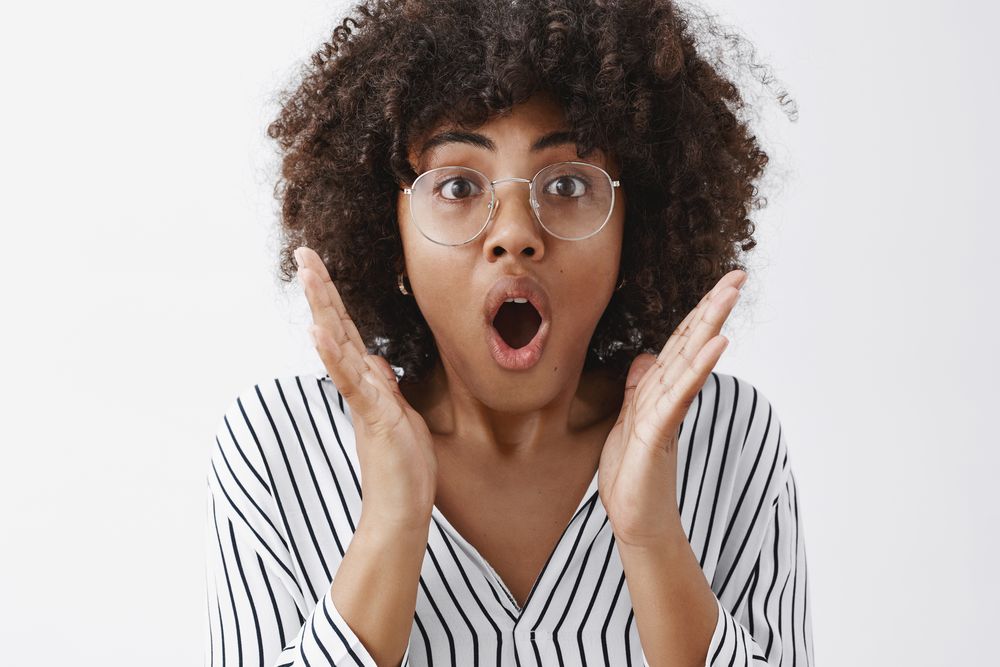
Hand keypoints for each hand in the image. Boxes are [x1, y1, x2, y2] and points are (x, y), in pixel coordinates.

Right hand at [295, 246, 436, 533]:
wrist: (401, 509)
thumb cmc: (403, 467)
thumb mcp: (400, 415)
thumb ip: (385, 386)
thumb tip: (376, 361)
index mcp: (367, 383)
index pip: (347, 332)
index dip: (334, 299)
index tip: (319, 268)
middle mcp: (359, 385)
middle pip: (336, 327)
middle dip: (322, 289)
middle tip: (304, 253)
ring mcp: (362, 399)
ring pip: (338, 345)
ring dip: (323, 307)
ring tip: (307, 274)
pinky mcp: (371, 415)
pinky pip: (351, 381)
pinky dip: (333, 355)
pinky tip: (319, 330)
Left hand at [598, 269, 746, 547]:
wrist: (634, 520)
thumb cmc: (632, 475)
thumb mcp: (628, 420)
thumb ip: (640, 388)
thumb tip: (646, 356)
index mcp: (659, 391)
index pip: (681, 343)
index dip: (698, 312)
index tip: (721, 283)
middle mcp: (668, 396)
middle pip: (692, 344)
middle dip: (713, 308)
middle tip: (740, 275)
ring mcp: (666, 412)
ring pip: (690, 361)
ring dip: (710, 326)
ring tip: (730, 295)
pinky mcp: (659, 431)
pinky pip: (679, 393)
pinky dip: (697, 367)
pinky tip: (716, 343)